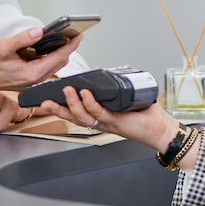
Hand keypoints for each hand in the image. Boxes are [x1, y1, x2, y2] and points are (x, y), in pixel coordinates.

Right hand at [0, 28, 81, 93]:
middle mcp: (33, 79)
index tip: (80, 34)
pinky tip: (42, 45)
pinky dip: (45, 55)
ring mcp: (29, 80)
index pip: (59, 57)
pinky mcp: (24, 78)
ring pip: (51, 64)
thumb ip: (23, 39)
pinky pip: (41, 66)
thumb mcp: (3, 47)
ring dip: (56, 51)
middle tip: (72, 33)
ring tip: (59, 36)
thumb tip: (39, 31)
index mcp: (32, 73)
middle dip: (67, 47)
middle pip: (58, 62)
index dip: (71, 45)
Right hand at [40, 86, 179, 151]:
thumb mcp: (123, 99)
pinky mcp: (116, 122)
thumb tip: (101, 77)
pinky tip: (85, 94)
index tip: (47, 99)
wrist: (160, 128)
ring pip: (83, 116)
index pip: (76, 111)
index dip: (61, 107)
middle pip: (73, 117)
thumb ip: (110, 91)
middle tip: (44, 102)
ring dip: (72, 104)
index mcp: (100, 115)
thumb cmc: (145, 115)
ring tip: (66, 91)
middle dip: (57, 109)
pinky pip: (99, 112)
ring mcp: (107, 122)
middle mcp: (100, 120)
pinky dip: (91, 103)